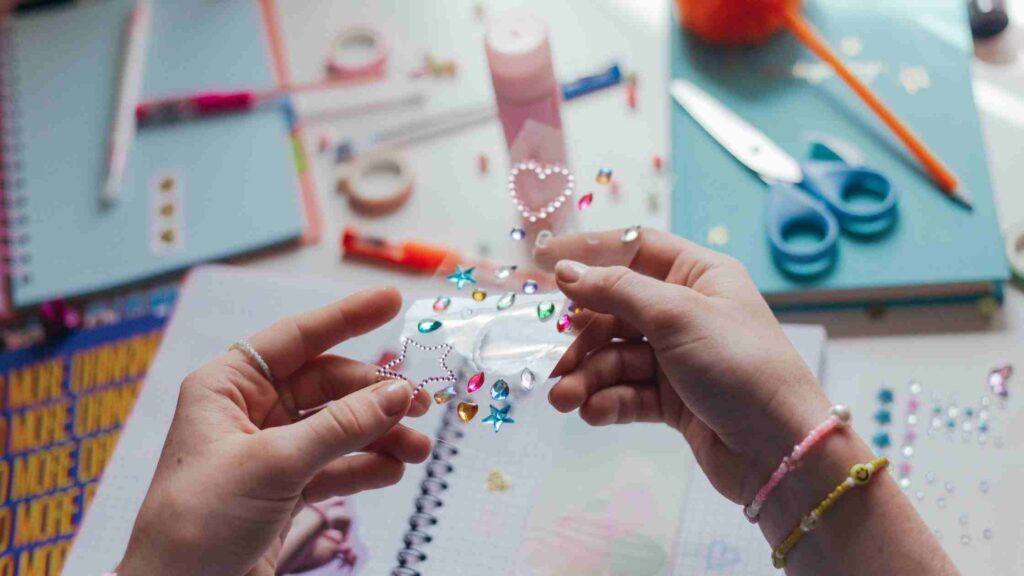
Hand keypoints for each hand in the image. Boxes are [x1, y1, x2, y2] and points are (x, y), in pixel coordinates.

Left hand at [118, 287, 431, 575]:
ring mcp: (270, 451)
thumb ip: (341, 426)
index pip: (297, 338)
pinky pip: (337, 464)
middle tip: (418, 403)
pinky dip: (366, 466)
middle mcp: (249, 412)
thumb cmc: (197, 523)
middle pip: (328, 386)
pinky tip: (392, 470)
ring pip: (339, 427)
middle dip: (375, 394)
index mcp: (228, 387)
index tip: (392, 301)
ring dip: (380, 434)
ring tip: (417, 449)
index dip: (346, 318)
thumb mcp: (274, 464)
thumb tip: (397, 393)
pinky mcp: (285, 489)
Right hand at [534, 229, 830, 503]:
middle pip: (616, 310)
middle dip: (584, 338)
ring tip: (564, 400)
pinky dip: (608, 400)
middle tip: (557, 361)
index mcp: (699, 275)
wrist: (781, 450)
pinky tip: (594, 412)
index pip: (635, 250)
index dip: (589, 253)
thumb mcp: (676, 316)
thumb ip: (616, 290)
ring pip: (616, 356)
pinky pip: (627, 391)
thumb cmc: (740, 367)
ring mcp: (679, 357)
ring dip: (588, 376)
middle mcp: (687, 311)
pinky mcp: (674, 400)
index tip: (543, 261)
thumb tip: (565, 272)